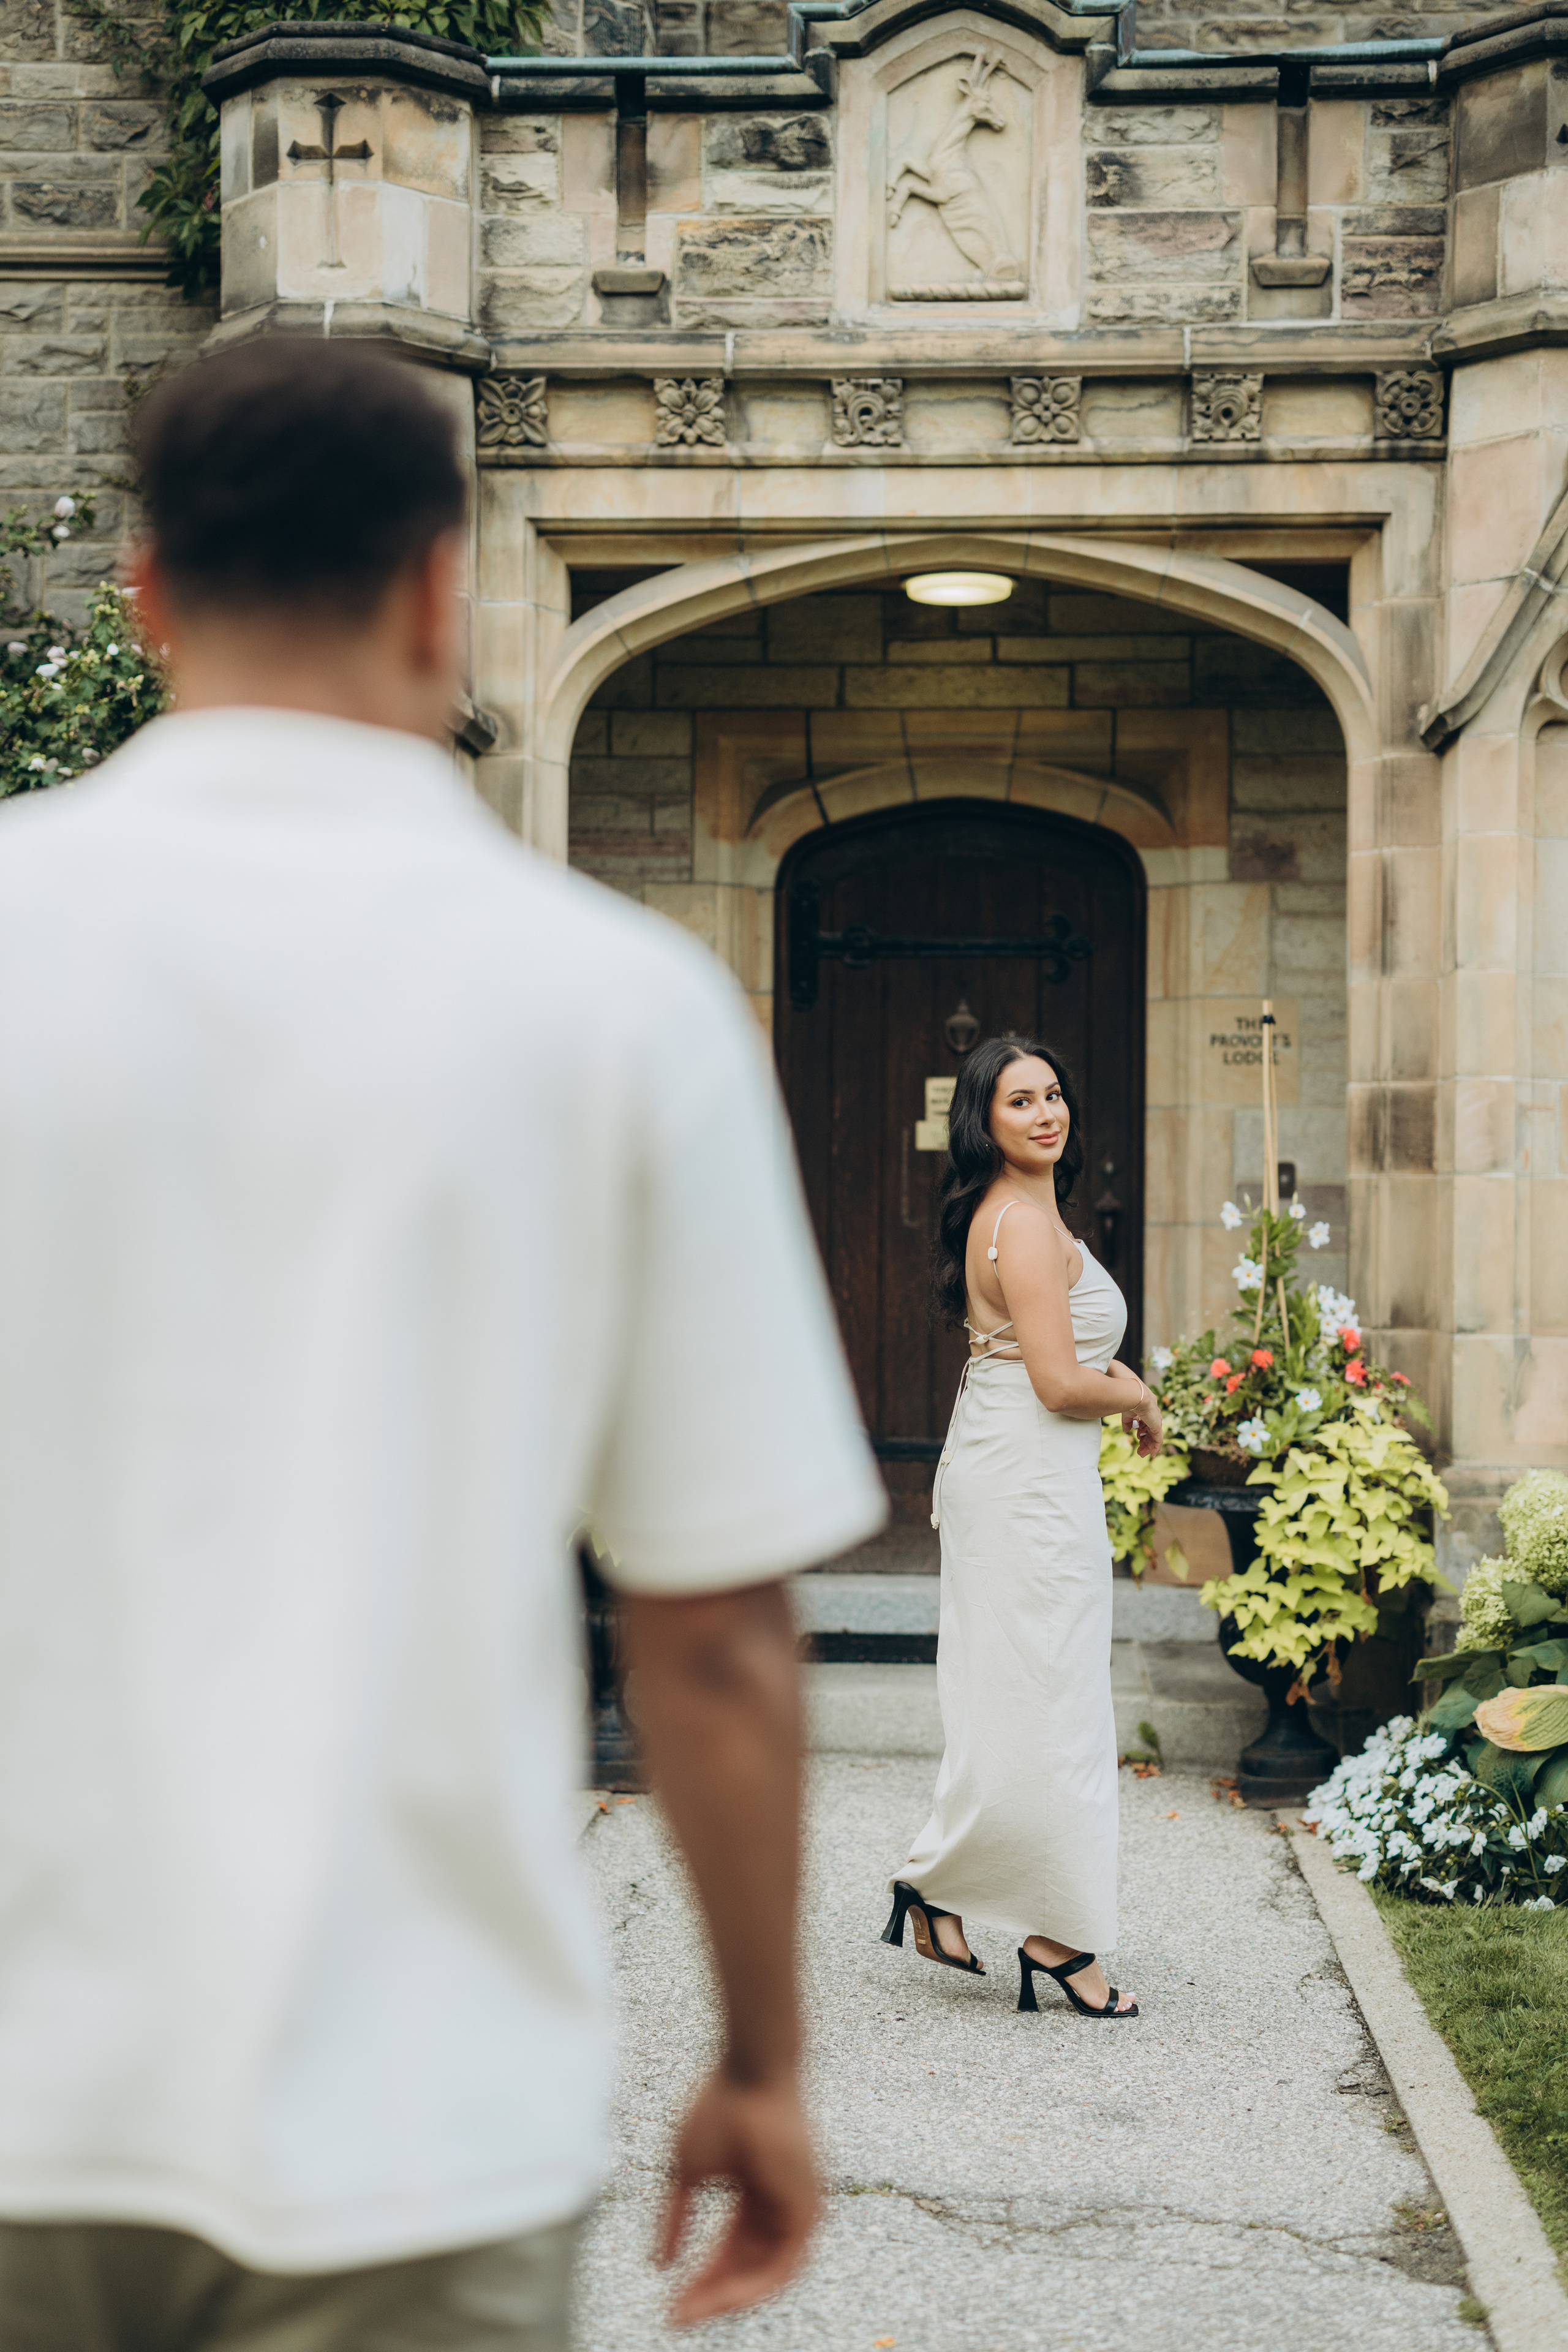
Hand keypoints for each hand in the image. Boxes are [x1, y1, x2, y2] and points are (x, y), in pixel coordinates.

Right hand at [658, 2063, 819, 2325]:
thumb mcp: (688, 2173)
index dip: (700, 2277)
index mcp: (754, 2192)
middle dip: (710, 2294)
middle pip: (745, 2265)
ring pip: (764, 2272)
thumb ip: (676, 2219)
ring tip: (691, 2312)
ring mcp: (796, 2208)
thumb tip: (659, 2264)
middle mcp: (778, 2204)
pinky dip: (753, 2284)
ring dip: (728, 2296)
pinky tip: (724, 2297)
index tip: (668, 2302)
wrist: (750, 2071)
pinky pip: (783, 2264)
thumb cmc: (720, 2106)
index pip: (729, 2249)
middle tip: (675, 2317)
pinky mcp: (809, 2209)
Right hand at [1123, 1395, 1162, 1457]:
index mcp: (1147, 1411)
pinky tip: (1152, 1454)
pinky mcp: (1157, 1427)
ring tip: (1141, 1454)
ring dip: (1148, 1447)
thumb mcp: (1127, 1414)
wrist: (1136, 1396)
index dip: (1142, 1433)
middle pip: (1151, 1432)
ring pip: (1154, 1437)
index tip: (1137, 1439)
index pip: (1147, 1424)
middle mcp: (1154, 1417)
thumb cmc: (1130, 1401)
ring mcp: (1156, 1422)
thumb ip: (1127, 1422)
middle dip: (1145, 1442)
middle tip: (1139, 1451)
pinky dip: (1156, 1448)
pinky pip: (1159, 1440)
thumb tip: (1126, 1430)